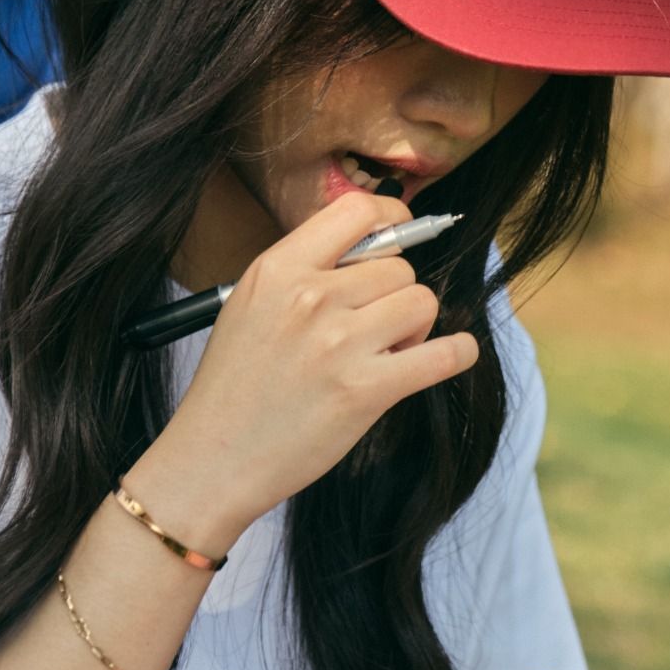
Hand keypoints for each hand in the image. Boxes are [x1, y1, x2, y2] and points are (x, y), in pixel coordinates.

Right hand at [140, 191, 477, 545]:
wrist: (213, 458)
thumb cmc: (233, 386)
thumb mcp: (249, 305)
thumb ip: (303, 272)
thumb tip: (374, 248)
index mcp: (278, 270)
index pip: (357, 211)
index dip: (392, 218)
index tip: (400, 233)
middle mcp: (310, 298)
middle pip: (399, 267)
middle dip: (395, 295)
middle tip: (373, 328)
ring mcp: (339, 344)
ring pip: (422, 302)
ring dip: (415, 327)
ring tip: (386, 352)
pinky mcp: (366, 390)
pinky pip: (444, 354)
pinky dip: (456, 353)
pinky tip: (450, 355)